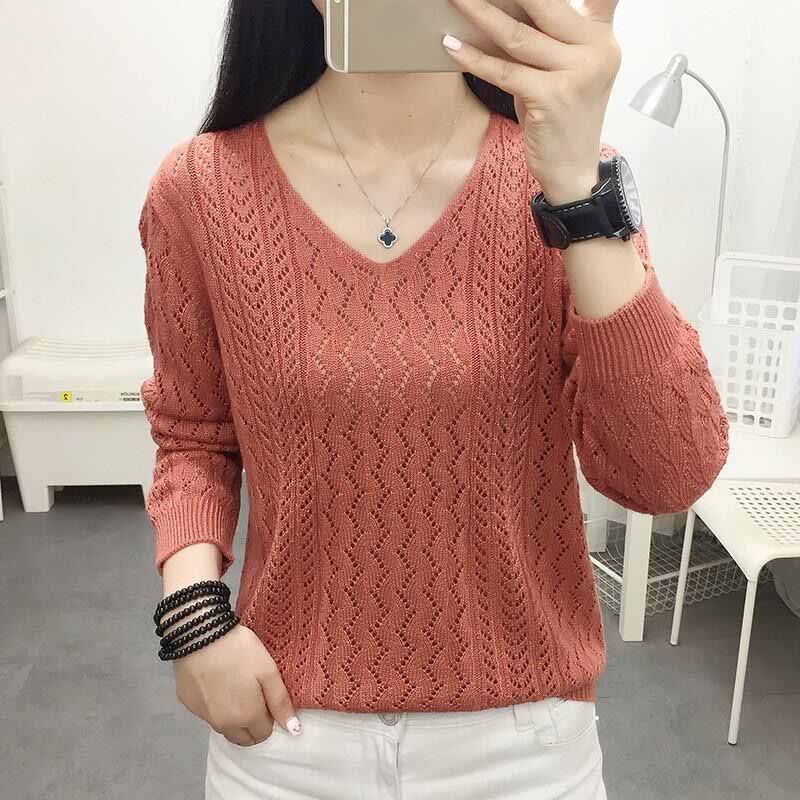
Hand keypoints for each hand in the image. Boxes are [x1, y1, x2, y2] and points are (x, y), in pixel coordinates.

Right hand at [173, 622, 300, 745]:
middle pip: (243, 737)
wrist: (200, 635)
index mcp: (246, 718)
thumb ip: (281, 703)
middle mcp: (223, 725)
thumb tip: (293, 730)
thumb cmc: (239, 651)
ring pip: (224, 728)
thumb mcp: (268, 671)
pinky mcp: (189, 705)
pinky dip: (215, 706)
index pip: (264, 734)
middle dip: (252, 723)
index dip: (269, 717)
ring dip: (233, 717)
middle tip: (253, 694)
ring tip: (235, 686)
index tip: (266, 696)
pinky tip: (217, 682)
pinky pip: (208, 714)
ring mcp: (203, 716)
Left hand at [442, 0, 621, 202]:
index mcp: (601, 36)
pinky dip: (474, 59)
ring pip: (517, 36)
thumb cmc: (561, 118)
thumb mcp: (564, 70)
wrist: (573, 171)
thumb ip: (549, 37)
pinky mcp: (552, 97)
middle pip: (543, 4)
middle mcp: (596, 50)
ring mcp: (577, 73)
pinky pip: (504, 71)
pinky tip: (452, 46)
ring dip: (480, 14)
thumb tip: (499, 8)